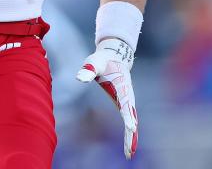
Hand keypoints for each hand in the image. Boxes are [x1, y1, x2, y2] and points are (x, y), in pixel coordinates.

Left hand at [76, 37, 138, 158]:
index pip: (126, 104)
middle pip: (131, 118)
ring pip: (132, 122)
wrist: (115, 56)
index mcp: (122, 87)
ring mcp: (128, 101)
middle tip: (130, 152)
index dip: (128, 116)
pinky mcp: (125, 103)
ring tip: (129, 154)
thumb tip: (79, 78)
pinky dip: (130, 133)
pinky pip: (129, 120)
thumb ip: (88, 69)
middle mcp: (128, 96)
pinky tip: (128, 145)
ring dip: (131, 138)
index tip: (131, 127)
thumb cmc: (102, 60)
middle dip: (131, 135)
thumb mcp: (94, 62)